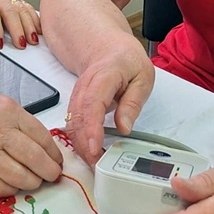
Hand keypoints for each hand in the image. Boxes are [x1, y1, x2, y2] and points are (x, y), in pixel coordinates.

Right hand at [0, 87, 63, 196]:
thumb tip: (47, 149)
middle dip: (49, 172)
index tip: (57, 161)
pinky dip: (10, 190)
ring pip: (19, 176)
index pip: (42, 137)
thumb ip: (24, 124)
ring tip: (35, 181)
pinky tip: (14, 185)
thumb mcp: (4, 105)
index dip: (54, 153)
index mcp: (10, 113)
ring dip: (32, 183)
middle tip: (53, 176)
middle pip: (34, 158)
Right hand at [64, 37, 153, 166]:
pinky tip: (86, 152)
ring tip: (93, 163)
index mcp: (104, 75)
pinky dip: (77, 139)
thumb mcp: (142, 76)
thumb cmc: (126, 61)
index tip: (94, 147)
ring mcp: (77, 94)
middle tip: (96, 165)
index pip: (93, 104)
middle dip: (84, 144)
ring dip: (79, 145)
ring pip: (71, 122)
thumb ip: (133, 102)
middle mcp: (85, 86)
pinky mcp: (75, 103)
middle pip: (78, 117)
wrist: (106, 47)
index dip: (92, 128)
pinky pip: (72, 123)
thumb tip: (124, 127)